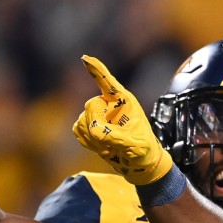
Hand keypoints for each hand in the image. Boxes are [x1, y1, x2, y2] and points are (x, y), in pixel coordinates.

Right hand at [73, 55, 171, 184]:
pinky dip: (87, 141)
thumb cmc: (144, 151)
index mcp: (125, 102)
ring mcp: (99, 115)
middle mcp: (110, 105)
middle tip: (111, 142)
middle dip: (97, 125)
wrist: (140, 164)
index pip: (108, 83)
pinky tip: (102, 147)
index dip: (97, 70)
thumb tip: (95, 131)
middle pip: (91, 106)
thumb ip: (116, 137)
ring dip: (93, 137)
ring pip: (82, 120)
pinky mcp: (90, 126)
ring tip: (110, 147)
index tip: (85, 58)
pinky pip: (78, 130)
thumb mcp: (136, 145)